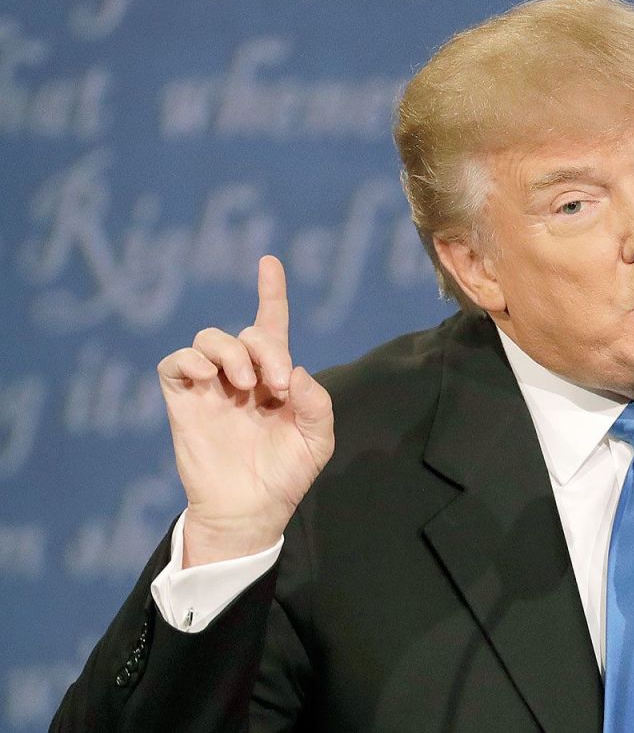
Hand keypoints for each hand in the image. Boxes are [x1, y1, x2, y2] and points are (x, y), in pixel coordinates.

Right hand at [157, 255, 334, 566]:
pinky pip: (176, 362)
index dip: (271, 292)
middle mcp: (242, 376)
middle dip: (266, 349)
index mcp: (276, 378)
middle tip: (277, 385)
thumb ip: (316, 404)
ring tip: (246, 384)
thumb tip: (296, 372)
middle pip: (246, 332)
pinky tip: (210, 379)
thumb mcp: (317, 440)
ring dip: (232, 352)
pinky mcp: (184, 401)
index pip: (271, 325)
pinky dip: (191, 360)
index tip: (269, 262)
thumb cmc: (286, 475)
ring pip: (209, 338)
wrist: (251, 511)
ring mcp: (211, 387)